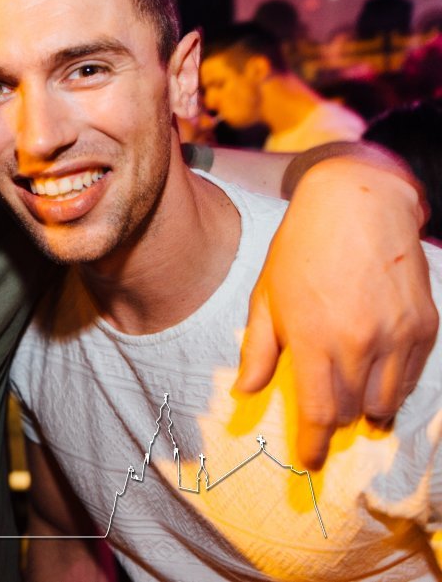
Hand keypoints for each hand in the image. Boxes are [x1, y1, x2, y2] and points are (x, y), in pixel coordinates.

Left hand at [235, 155, 437, 469]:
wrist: (357, 204)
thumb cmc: (300, 247)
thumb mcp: (267, 296)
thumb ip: (259, 350)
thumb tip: (245, 392)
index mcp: (314, 338)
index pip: (319, 414)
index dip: (313, 446)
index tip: (309, 463)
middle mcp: (360, 343)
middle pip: (352, 413)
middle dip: (337, 423)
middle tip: (326, 417)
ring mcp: (397, 335)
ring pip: (387, 402)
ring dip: (368, 409)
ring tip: (354, 399)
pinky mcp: (425, 326)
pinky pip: (413, 377)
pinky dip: (395, 385)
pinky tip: (379, 374)